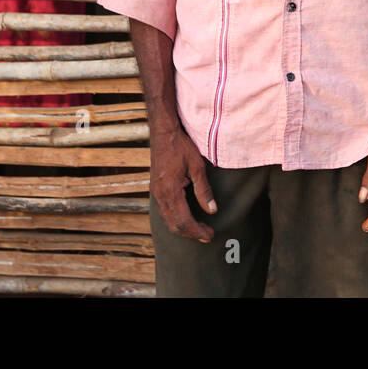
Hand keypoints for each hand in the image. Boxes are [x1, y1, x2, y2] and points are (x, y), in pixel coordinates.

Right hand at [150, 126, 217, 242]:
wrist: (163, 133)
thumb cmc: (181, 146)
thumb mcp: (197, 166)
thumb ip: (204, 190)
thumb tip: (212, 210)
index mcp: (170, 190)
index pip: (183, 220)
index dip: (196, 231)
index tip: (209, 236)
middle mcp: (160, 194)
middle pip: (174, 224)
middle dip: (191, 233)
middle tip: (207, 235)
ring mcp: (156, 192)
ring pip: (168, 220)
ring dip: (183, 227)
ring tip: (200, 229)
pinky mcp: (156, 189)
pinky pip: (165, 211)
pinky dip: (176, 219)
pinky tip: (187, 217)